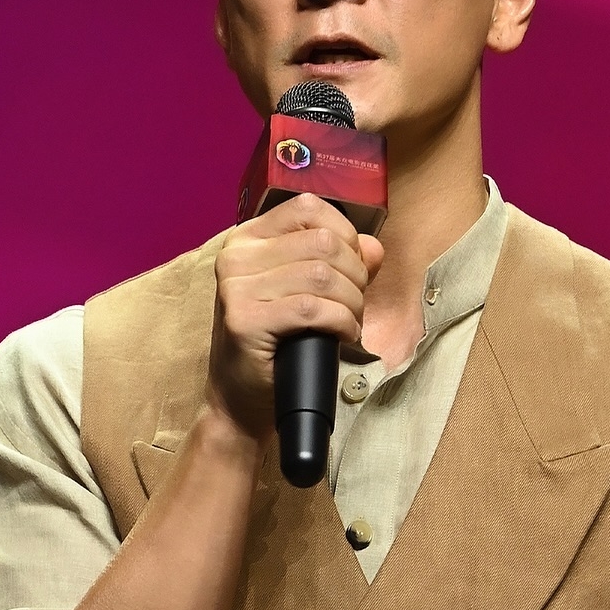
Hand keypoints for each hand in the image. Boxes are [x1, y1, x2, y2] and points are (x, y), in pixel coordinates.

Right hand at [207, 193, 383, 440]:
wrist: (240, 401)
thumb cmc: (275, 345)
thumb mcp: (305, 293)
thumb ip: (341, 263)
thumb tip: (373, 247)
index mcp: (248, 239)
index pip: (309, 208)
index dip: (345, 235)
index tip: (351, 268)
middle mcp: (235, 256)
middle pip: (323, 243)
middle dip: (354, 276)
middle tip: (353, 305)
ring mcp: (235, 288)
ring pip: (322, 275)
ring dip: (351, 303)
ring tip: (348, 323)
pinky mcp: (244, 321)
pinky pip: (313, 308)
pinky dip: (341, 322)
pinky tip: (341, 336)